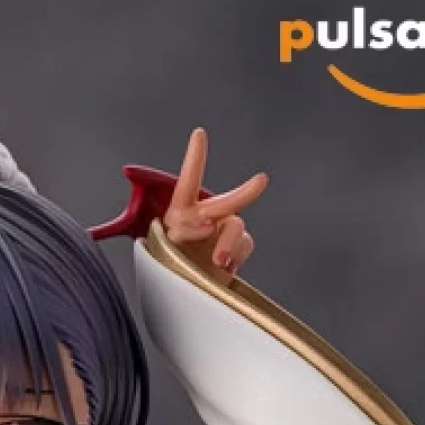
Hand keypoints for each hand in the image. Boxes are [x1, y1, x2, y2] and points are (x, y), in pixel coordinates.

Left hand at [162, 128, 266, 284]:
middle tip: (261, 181)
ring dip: (228, 242)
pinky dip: (235, 256)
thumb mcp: (163, 245)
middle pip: (228, 201)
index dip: (195, 158)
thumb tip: (208, 227)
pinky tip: (222, 267)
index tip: (199, 134)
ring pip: (237, 227)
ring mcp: (223, 233)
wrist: (185, 290)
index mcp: (183, 211)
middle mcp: (207, 217)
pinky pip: (243, 247)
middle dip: (245, 192)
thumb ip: (181, 230)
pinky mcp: (236, 252)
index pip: (189, 182)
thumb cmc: (168, 266)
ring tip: (218, 259)